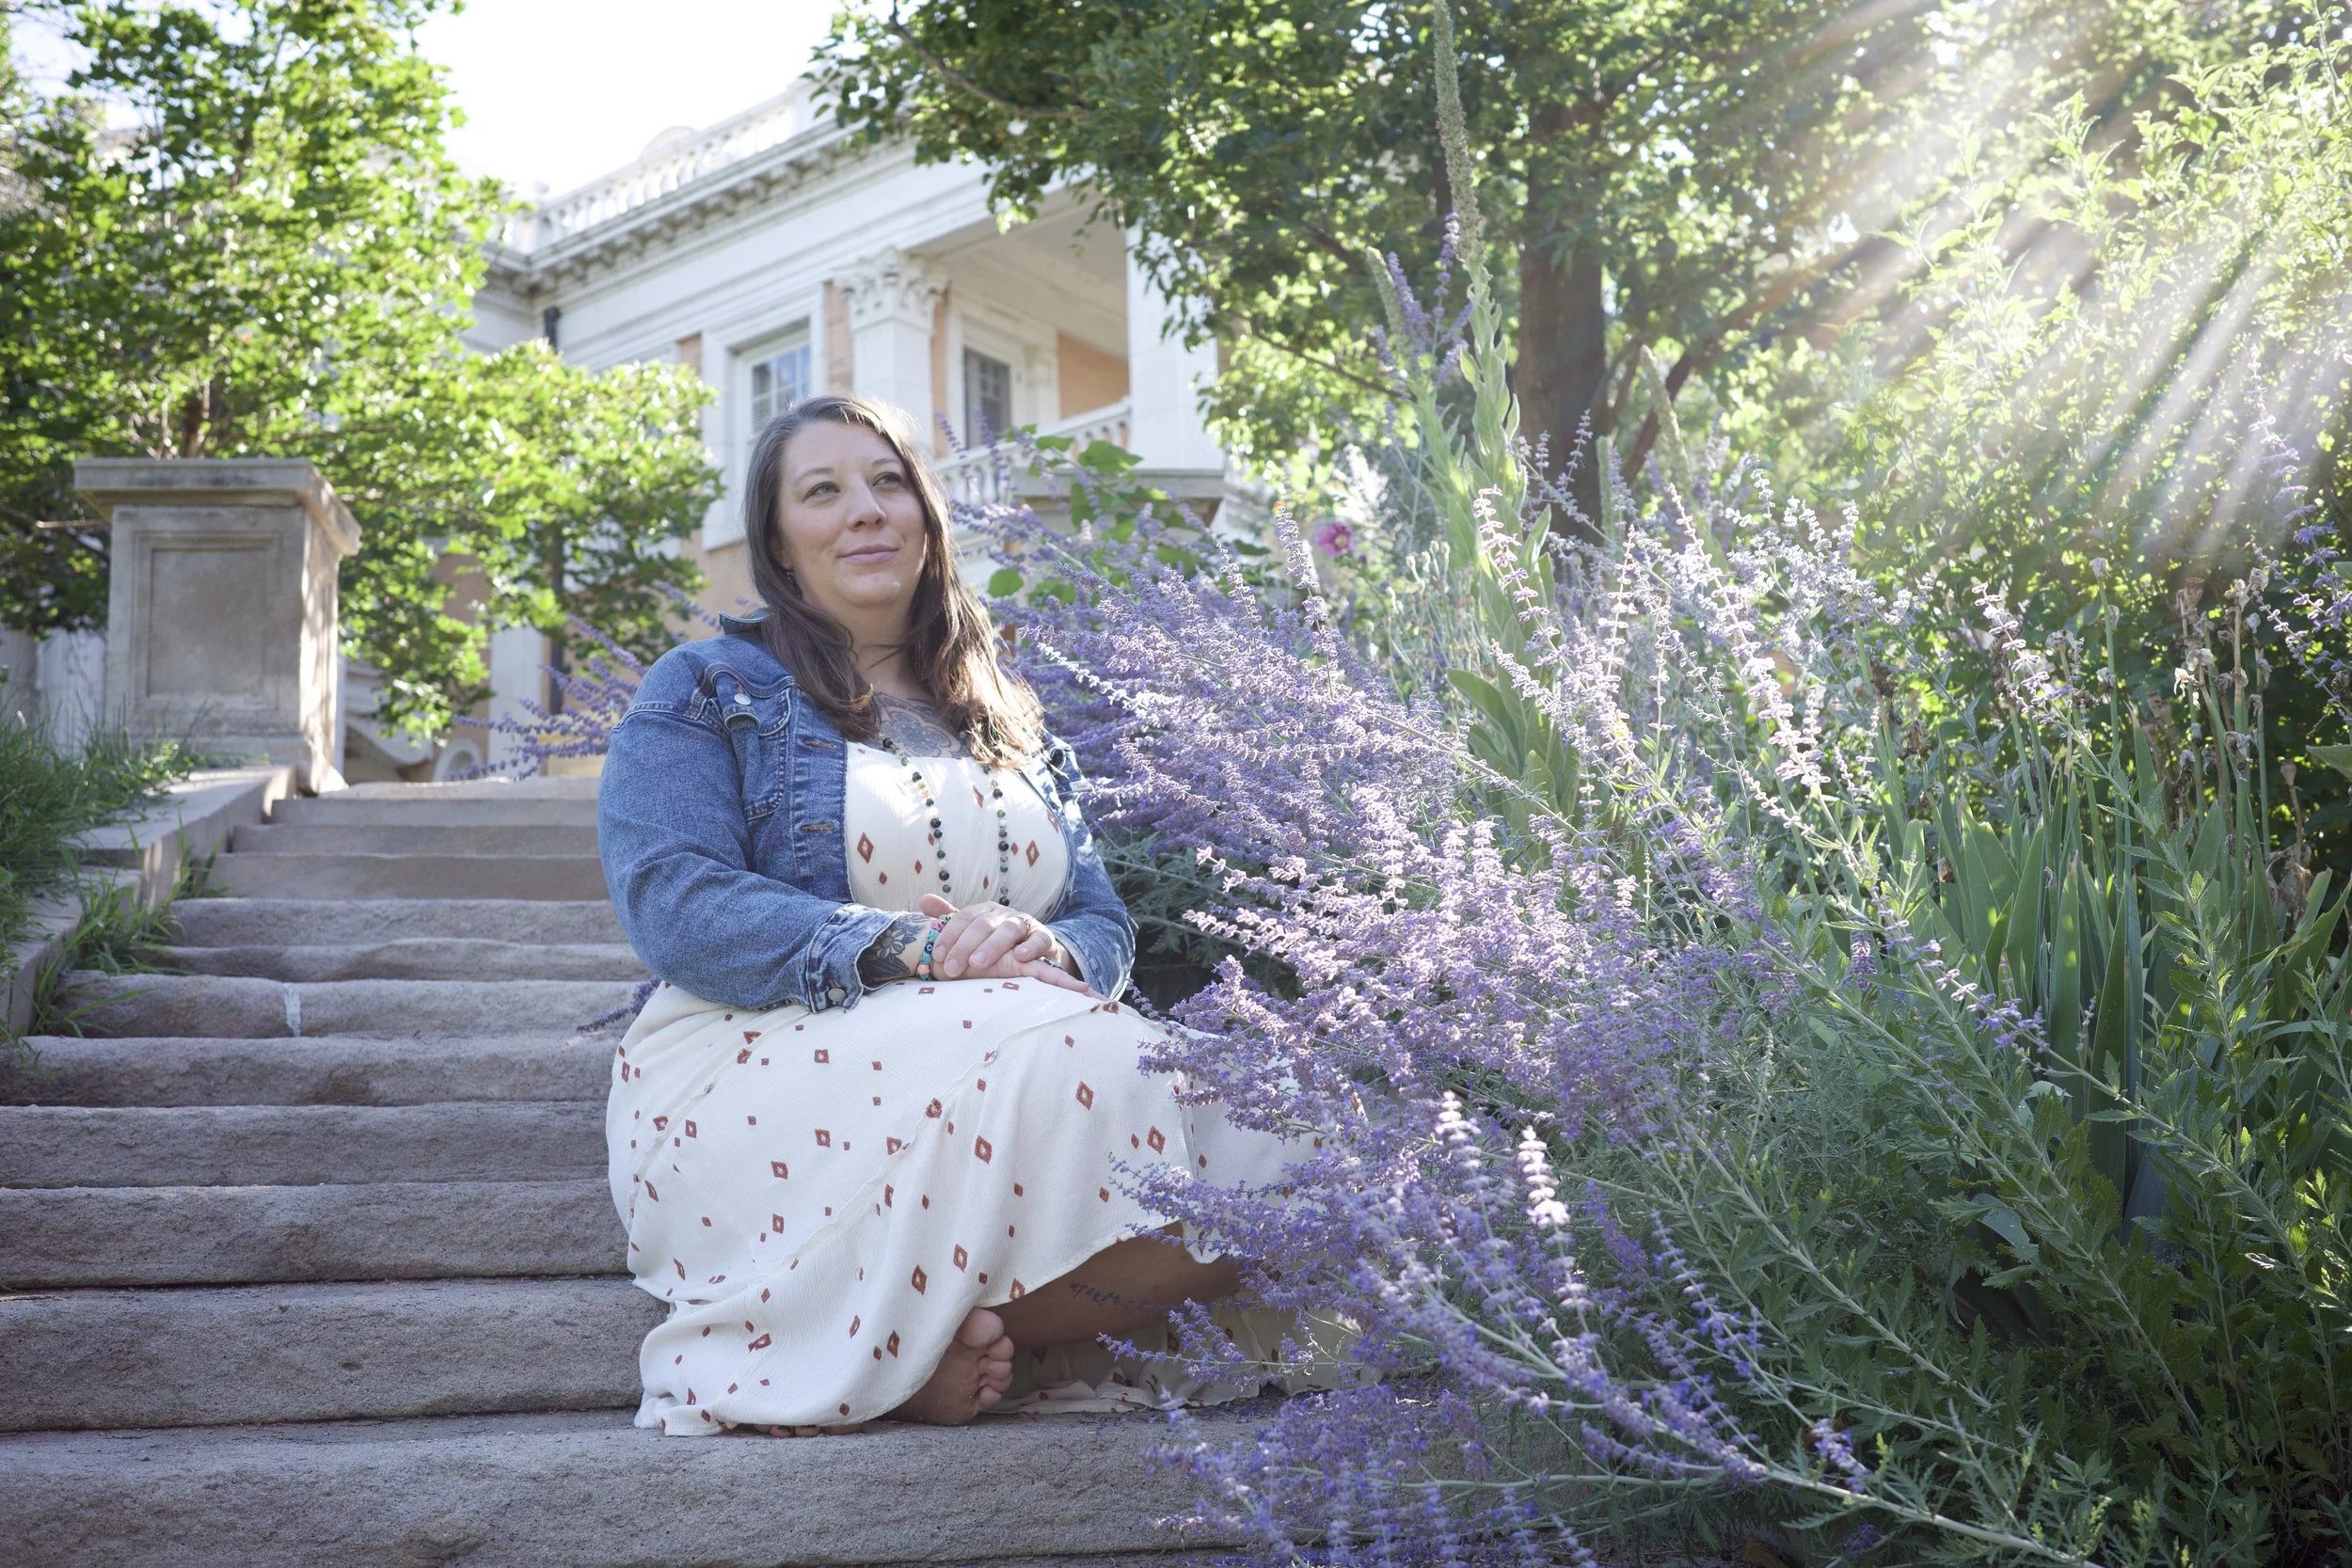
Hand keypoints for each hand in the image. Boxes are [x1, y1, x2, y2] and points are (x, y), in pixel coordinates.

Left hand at [919, 894, 1092, 993]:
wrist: (1034, 949)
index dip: (949, 935)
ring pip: (1008, 931)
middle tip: (951, 968)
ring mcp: (1024, 924)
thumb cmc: (997, 942)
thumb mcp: (973, 931)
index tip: (936, 955)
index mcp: (984, 911)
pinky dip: (1031, 947)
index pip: (963, 918)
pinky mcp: (1045, 937)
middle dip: (964, 946)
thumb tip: (923, 900)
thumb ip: (949, 918)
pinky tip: (1020, 957)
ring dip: (992, 947)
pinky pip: (1040, 939)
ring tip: (977, 963)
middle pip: (982, 925)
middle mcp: (1003, 914)